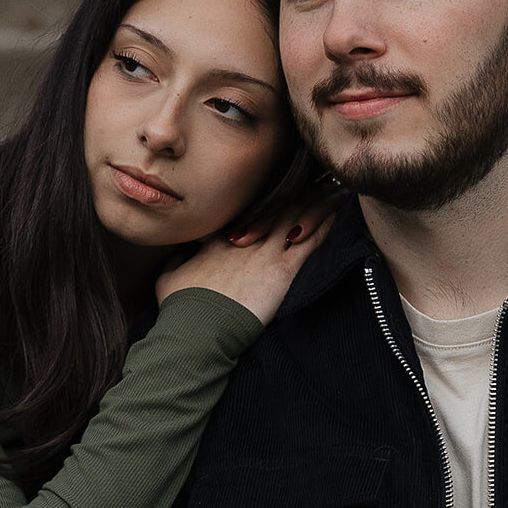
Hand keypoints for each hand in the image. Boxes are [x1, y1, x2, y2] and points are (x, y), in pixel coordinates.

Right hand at [156, 202, 334, 325]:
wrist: (198, 327)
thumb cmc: (182, 307)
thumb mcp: (169, 279)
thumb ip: (175, 262)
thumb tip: (176, 256)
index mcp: (221, 239)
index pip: (251, 213)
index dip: (269, 200)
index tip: (282, 190)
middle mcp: (246, 238)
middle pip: (278, 208)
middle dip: (299, 193)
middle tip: (317, 179)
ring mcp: (265, 252)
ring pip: (297, 218)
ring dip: (318, 203)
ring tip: (334, 189)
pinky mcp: (281, 270)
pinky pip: (310, 241)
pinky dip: (325, 224)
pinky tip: (337, 212)